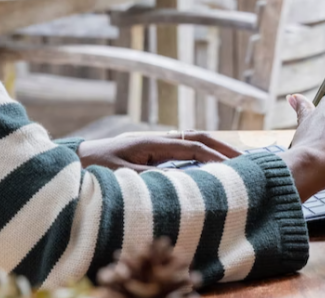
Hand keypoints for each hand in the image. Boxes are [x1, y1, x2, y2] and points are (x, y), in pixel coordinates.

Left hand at [76, 131, 240, 171]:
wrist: (76, 161)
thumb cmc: (95, 169)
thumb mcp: (123, 176)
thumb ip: (153, 180)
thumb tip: (183, 185)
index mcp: (153, 142)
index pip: (194, 147)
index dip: (218, 157)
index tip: (239, 169)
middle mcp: (157, 140)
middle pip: (198, 139)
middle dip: (224, 149)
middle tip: (248, 163)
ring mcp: (155, 146)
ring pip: (192, 145)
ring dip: (215, 153)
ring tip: (238, 166)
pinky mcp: (151, 154)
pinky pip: (182, 154)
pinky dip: (201, 160)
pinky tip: (211, 172)